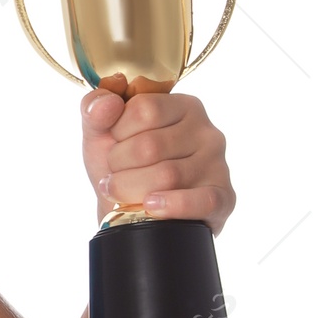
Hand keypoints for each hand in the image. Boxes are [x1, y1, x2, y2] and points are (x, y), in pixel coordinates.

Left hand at [80, 73, 234, 233]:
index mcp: (183, 107)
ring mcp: (217, 165)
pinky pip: (201, 201)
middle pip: (150, 146)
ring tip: (123, 193)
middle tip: (115, 175)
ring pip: (166, 176)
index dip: (118, 132)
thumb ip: (95, 109)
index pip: (144, 109)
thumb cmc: (123, 168)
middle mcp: (206, 132)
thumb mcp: (101, 134)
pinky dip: (170, 206)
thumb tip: (106, 103)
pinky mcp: (223, 197)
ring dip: (131, 189)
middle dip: (119, 166)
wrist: (132, 214)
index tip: (116, 144)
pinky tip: (151, 206)